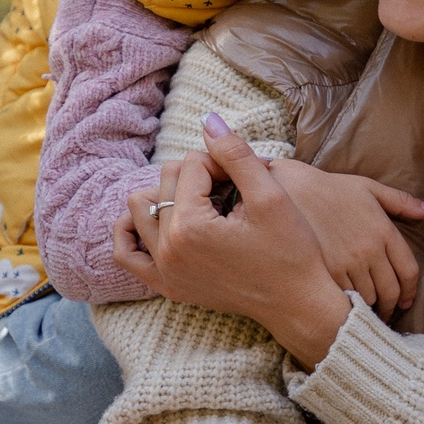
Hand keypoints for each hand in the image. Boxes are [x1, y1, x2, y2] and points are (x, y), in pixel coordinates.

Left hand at [112, 118, 354, 365]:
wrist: (298, 303)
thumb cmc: (291, 251)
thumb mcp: (271, 196)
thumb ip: (236, 154)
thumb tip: (207, 119)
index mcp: (190, 226)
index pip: (192, 164)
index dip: (224, 164)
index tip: (247, 182)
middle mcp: (167, 250)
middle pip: (166, 180)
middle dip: (199, 176)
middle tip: (233, 193)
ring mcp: (163, 271)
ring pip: (139, 207)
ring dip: (168, 195)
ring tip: (204, 204)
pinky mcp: (167, 286)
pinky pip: (125, 252)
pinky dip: (134, 230)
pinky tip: (160, 221)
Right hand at [269, 159, 423, 318]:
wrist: (290, 188)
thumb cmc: (331, 188)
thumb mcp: (369, 188)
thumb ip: (401, 202)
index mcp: (384, 230)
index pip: (409, 271)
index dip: (410, 292)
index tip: (406, 302)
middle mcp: (370, 249)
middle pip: (391, 291)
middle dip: (391, 307)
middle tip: (386, 313)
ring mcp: (348, 262)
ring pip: (369, 299)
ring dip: (371, 309)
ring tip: (366, 314)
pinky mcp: (327, 272)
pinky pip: (346, 299)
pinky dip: (349, 307)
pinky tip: (346, 309)